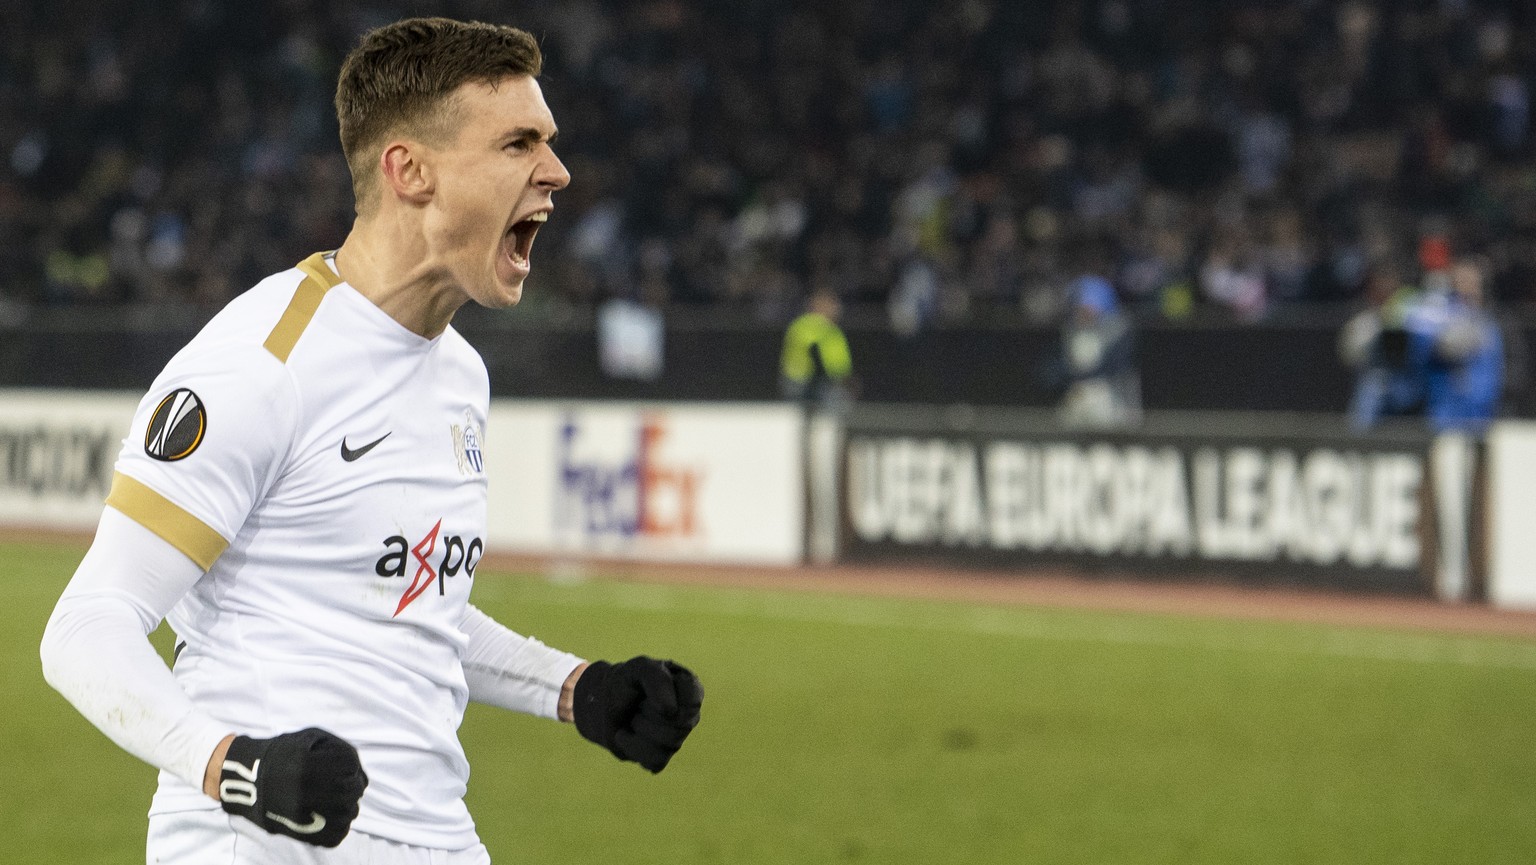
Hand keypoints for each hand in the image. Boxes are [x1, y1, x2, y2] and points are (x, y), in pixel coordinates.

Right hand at [217, 728, 367, 847]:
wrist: (247, 781)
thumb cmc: (284, 754)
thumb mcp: (310, 737)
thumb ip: (340, 749)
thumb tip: (361, 775)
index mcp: (305, 763)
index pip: (349, 764)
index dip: (351, 764)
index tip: (343, 766)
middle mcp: (303, 790)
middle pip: (351, 790)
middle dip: (353, 785)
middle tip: (345, 784)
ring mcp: (302, 815)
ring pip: (348, 813)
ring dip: (348, 804)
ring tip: (337, 798)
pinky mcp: (302, 833)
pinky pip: (337, 834)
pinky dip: (340, 824)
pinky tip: (331, 813)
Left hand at [573, 656, 702, 772]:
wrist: (600, 704)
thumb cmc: (624, 682)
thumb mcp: (638, 668)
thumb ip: (658, 679)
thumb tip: (671, 712)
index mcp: (689, 687)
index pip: (691, 702)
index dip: (663, 699)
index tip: (645, 690)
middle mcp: (688, 713)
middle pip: (679, 726)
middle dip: (647, 714)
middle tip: (637, 704)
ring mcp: (677, 737)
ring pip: (669, 744)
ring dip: (640, 729)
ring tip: (632, 718)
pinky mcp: (662, 755)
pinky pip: (655, 761)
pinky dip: (633, 748)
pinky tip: (626, 735)